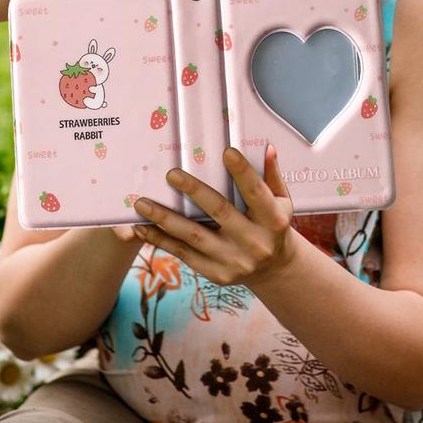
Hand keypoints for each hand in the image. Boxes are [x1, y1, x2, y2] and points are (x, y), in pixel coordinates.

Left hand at [133, 145, 300, 289]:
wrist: (274, 269)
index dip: (242, 173)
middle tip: (171, 174)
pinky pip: (184, 254)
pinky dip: (161, 240)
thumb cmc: (273, 224)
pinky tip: (143, 228)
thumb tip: (267, 148)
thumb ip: (272, 175)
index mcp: (273, 220)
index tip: (226, 152)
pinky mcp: (217, 274)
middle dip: (194, 192)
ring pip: (194, 237)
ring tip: (141, 204)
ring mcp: (234, 261)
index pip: (256, 193)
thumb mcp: (281, 200)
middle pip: (220, 212)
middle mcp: (255, 243)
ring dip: (165, 219)